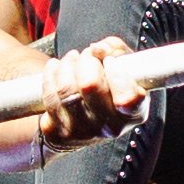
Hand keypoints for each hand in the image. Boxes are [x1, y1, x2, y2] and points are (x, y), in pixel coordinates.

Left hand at [30, 39, 148, 150]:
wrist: (85, 118)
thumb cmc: (109, 86)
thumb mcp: (123, 64)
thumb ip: (116, 49)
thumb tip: (98, 49)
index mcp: (134, 113)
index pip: (127, 97)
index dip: (116, 74)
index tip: (110, 62)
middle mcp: (110, 128)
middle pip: (89, 85)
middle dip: (86, 60)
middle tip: (88, 55)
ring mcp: (82, 133)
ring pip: (66, 88)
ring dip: (66, 65)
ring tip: (72, 59)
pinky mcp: (58, 134)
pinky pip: (48, 96)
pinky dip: (50, 75)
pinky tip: (56, 70)